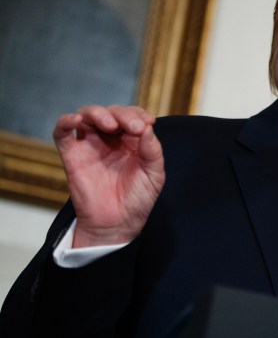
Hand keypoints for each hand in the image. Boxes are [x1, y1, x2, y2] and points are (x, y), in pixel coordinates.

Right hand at [53, 105, 164, 247]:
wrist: (117, 224)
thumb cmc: (137, 200)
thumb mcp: (154, 175)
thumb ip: (153, 151)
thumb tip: (147, 127)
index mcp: (132, 141)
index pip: (132, 116)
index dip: (138, 114)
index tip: (147, 122)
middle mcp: (111, 139)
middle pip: (111, 113)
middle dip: (122, 115)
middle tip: (133, 127)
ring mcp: (90, 145)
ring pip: (88, 116)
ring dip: (98, 114)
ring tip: (110, 125)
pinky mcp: (72, 155)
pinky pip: (62, 132)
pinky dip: (66, 121)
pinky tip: (76, 120)